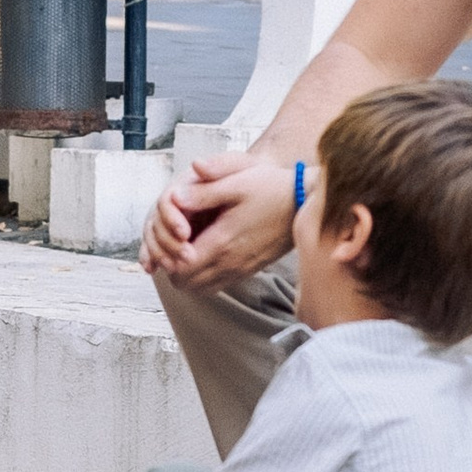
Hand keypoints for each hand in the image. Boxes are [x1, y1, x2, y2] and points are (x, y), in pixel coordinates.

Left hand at [143, 151, 296, 289]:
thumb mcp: (236, 182)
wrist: (305, 202)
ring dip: (188, 274)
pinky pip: (218, 286)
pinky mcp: (250, 270)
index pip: (179, 269)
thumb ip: (202, 192)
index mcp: (222, 243)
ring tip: (188, 248)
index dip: (166, 255)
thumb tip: (174, 197)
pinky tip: (206, 253)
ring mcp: (241, 270)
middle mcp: (230, 263)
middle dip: (173, 266)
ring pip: (200, 289)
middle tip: (175, 241)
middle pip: (185, 284)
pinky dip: (205, 276)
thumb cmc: (271, 188)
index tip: (171, 235)